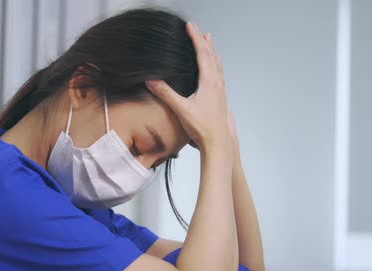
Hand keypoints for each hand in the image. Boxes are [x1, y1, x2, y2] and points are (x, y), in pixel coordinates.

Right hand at [145, 21, 229, 152]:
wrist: (218, 143)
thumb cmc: (202, 128)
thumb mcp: (181, 109)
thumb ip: (166, 93)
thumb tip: (151, 81)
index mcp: (209, 82)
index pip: (202, 54)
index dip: (195, 38)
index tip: (190, 26)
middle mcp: (217, 83)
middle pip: (211, 56)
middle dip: (203, 41)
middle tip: (197, 29)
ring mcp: (220, 91)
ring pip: (217, 65)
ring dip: (211, 51)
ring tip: (209, 42)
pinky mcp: (219, 98)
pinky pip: (218, 75)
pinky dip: (216, 65)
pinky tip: (215, 69)